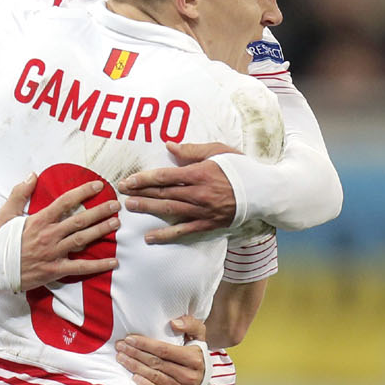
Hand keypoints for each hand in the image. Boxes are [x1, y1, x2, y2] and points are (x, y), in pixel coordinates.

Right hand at [0, 175, 120, 290]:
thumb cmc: (0, 242)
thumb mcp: (5, 214)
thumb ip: (19, 193)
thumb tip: (32, 175)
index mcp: (39, 220)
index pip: (65, 202)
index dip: (83, 192)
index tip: (97, 185)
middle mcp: (49, 235)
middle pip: (80, 220)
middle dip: (100, 211)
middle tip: (116, 205)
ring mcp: (53, 253)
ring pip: (83, 239)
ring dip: (101, 231)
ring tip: (116, 223)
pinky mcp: (55, 270)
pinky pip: (80, 267)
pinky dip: (98, 265)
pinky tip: (113, 262)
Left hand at [117, 142, 240, 243]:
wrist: (264, 192)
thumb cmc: (241, 168)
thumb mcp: (218, 151)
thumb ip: (192, 150)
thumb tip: (168, 147)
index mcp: (199, 173)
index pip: (165, 176)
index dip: (144, 179)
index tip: (128, 180)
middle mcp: (198, 193)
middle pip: (163, 193)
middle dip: (140, 193)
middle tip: (121, 193)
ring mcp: (203, 211)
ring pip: (169, 210)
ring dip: (148, 209)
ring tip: (130, 207)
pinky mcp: (208, 224)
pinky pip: (183, 231)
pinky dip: (166, 235)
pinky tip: (149, 237)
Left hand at [118, 314, 208, 384]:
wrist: (205, 378)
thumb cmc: (196, 353)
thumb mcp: (198, 335)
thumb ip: (190, 323)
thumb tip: (174, 323)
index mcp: (193, 358)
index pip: (163, 350)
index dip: (144, 344)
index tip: (129, 338)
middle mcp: (189, 375)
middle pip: (156, 363)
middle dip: (135, 354)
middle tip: (120, 347)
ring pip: (154, 376)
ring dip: (135, 367)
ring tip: (121, 358)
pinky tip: (134, 377)